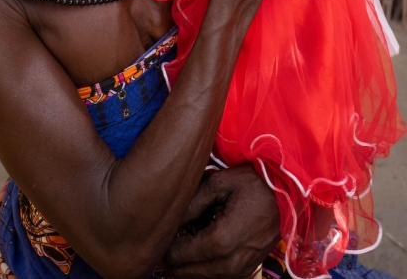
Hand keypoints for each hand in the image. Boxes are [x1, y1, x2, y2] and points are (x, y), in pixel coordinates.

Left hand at [162, 165, 279, 278]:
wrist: (290, 194)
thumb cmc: (255, 183)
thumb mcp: (219, 183)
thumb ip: (192, 203)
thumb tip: (172, 219)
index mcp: (220, 241)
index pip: (179, 257)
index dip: (165, 246)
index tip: (162, 232)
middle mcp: (231, 263)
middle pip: (186, 273)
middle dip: (173, 259)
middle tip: (167, 239)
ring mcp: (242, 269)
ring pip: (202, 278)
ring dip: (188, 265)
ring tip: (182, 242)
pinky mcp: (249, 269)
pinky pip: (219, 276)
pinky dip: (205, 267)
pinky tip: (201, 248)